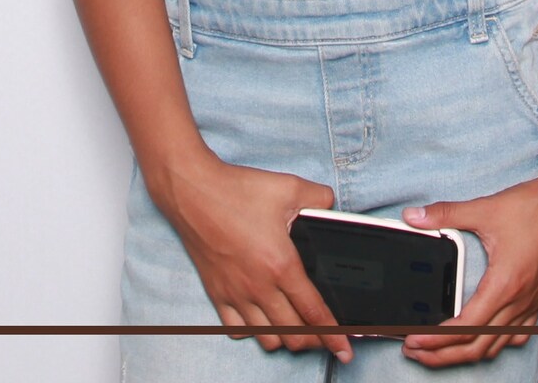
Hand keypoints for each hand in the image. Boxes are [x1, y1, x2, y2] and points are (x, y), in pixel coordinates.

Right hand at [150, 154, 349, 359]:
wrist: (192, 193)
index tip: (344, 350)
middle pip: (294, 334)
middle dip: (315, 342)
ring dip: (286, 340)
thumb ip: (319, 198)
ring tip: (296, 330)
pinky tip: (262, 321)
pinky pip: (238, 330)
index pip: (314, 313)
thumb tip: (330, 206)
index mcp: (281, 265)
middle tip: (325, 336)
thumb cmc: (236, 190)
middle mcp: (259, 287)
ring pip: (268, 338)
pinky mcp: (217, 294)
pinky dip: (254, 332)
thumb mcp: (288, 186)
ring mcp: (236, 294)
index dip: (334, 336)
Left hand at [396, 172, 537, 366]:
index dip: (436, 339)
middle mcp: (518, 300)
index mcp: (504, 283)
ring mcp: (530, 303)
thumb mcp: (484, 209)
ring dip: (466, 352)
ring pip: (496, 345)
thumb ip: (445, 214)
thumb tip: (415, 216)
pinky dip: (497, 343)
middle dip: (443, 355)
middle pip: (477, 346)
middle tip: (416, 350)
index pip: (465, 326)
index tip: (415, 340)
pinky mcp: (537, 299)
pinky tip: (486, 339)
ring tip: (441, 350)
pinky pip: (518, 335)